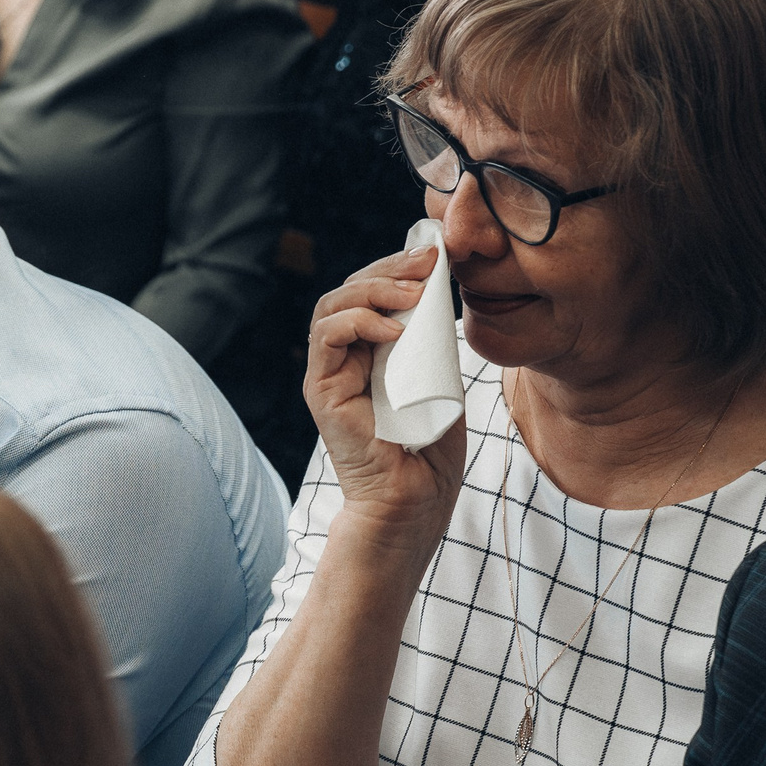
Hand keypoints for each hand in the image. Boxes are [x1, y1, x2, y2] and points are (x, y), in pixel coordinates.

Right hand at [304, 244, 468, 556]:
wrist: (411, 508)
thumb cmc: (428, 459)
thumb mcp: (441, 387)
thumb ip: (433, 351)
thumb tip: (444, 305)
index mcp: (369, 357)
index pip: (371, 295)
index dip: (398, 269)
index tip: (436, 257)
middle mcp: (343, 360)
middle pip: (350, 291)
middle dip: (389, 268)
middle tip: (428, 261)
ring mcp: (328, 375)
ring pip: (332, 306)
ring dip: (373, 289)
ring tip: (414, 292)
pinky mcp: (321, 392)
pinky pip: (327, 338)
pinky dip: (357, 322)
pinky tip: (392, 328)